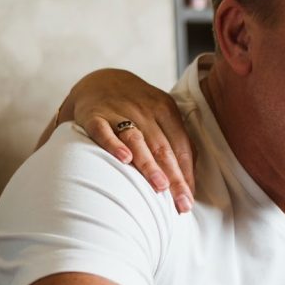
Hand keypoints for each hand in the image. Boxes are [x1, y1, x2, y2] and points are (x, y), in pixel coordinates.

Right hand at [58, 69, 196, 212]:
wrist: (100, 81)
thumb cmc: (138, 109)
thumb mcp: (161, 116)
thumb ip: (176, 144)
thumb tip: (190, 182)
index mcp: (166, 110)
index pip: (181, 146)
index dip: (186, 174)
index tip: (188, 200)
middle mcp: (144, 110)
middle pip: (163, 147)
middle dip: (173, 178)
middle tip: (181, 203)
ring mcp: (118, 112)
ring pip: (137, 139)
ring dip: (149, 163)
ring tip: (159, 185)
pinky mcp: (94, 115)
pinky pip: (103, 130)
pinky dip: (112, 144)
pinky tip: (123, 158)